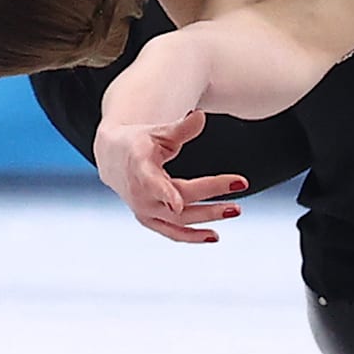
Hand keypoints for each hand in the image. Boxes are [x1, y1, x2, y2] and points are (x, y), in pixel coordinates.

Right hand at [94, 110, 250, 243]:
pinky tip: (215, 236)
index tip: (180, 203)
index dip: (165, 194)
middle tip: (239, 188)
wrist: (113, 159)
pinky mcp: (149, 221)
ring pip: (179, 221)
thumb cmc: (140, 142)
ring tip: (235, 210)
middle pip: (180, 200)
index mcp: (140, 170)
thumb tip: (200, 116)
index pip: (153, 184)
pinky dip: (192, 236)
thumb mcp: (157, 132)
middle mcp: (141, 196)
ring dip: (208, 218)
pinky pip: (173, 232)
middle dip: (210, 196)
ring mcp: (145, 211)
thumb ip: (180, 128)